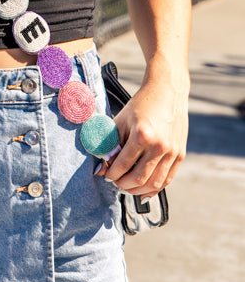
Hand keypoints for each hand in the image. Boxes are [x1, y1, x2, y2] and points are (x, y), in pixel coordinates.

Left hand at [97, 70, 188, 196]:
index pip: (122, 165)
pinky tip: (144, 188)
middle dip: (123, 184)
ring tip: (127, 185)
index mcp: (142, 135)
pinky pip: (167, 179)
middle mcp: (159, 146)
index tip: (106, 174)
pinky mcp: (180, 154)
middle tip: (116, 181)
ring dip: (138, 190)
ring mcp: (172, 152)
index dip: (111, 173)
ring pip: (154, 184)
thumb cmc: (141, 105)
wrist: (167, 91)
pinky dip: (154, 188)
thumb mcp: (121, 121)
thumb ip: (109, 144)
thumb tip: (101, 167)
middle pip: (138, 179)